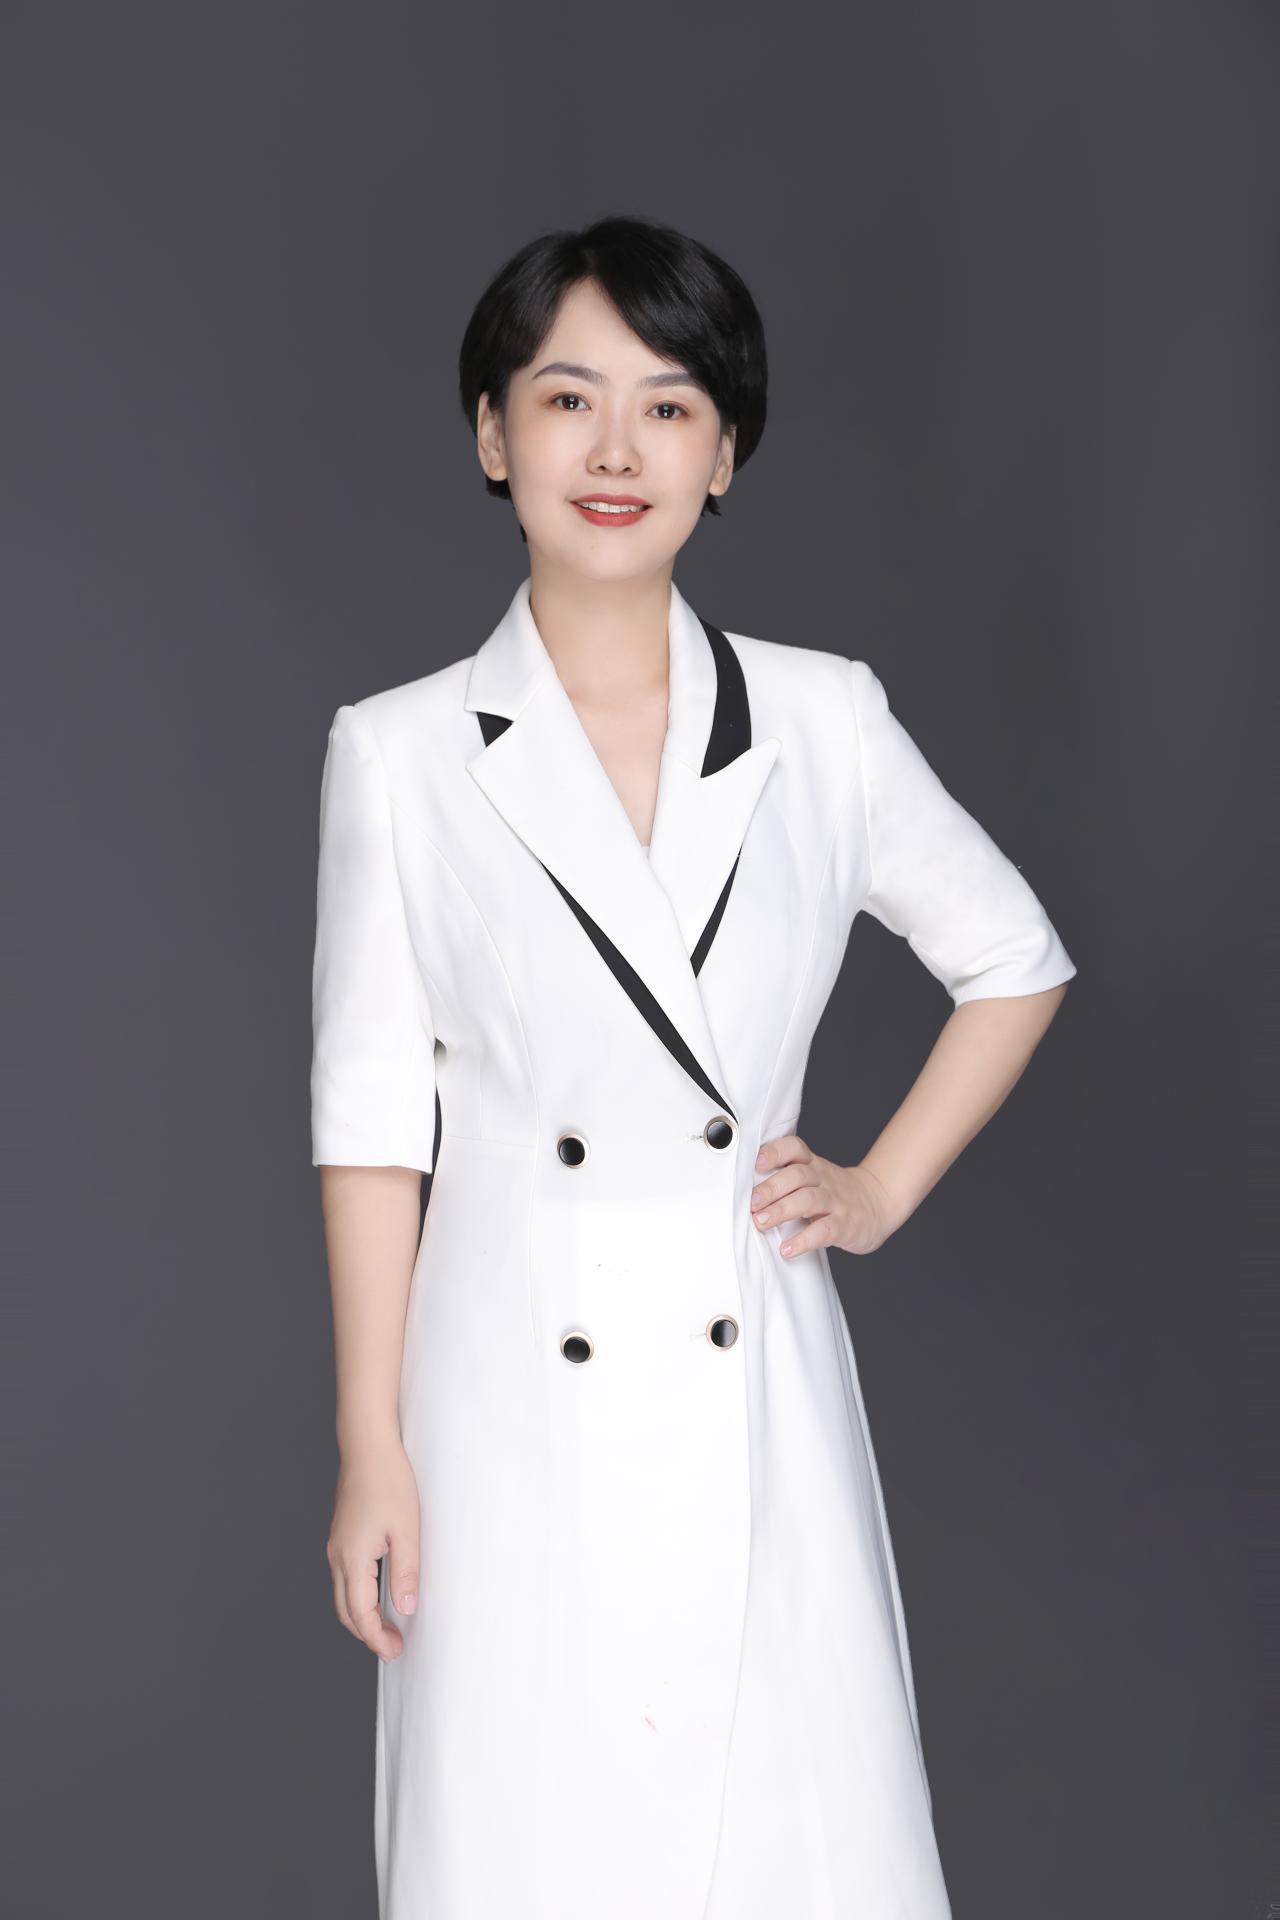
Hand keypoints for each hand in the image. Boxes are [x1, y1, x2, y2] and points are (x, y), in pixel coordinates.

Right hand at [326, 1437, 420, 1662]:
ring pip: (342, 1595)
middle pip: (346, 1611)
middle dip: (367, 1634)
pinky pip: (345, 1577)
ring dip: (361, 1616)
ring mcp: (336, 1546)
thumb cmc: (389, 1482)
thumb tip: (405, 1608)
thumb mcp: (406, 1530)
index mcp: (352, 1557)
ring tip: (387, 1626)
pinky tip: (377, 1595)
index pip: (360, 1613)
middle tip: (392, 1647)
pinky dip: (358, 1596)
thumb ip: (406, 1572)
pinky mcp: (341, 1536)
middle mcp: (337, 1555)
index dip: (377, 1637)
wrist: (368, 1447)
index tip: (394, 1651)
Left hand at [751, 1132, 901, 1257]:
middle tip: (751, 1203)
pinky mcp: (844, 1225)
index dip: (776, 1152)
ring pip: (808, 1200)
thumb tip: (744, 1190)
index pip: (795, 1148)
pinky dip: (803, 1240)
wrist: (879, 1203)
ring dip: (781, 1211)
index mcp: (813, 1165)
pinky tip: (787, 1249)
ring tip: (761, 1223)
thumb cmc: (835, 1192)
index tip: (757, 1162)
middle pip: (797, 1175)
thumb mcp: (815, 1176)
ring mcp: (835, 1202)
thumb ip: (787, 1177)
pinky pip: (823, 1231)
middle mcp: (823, 1179)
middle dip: (771, 1188)